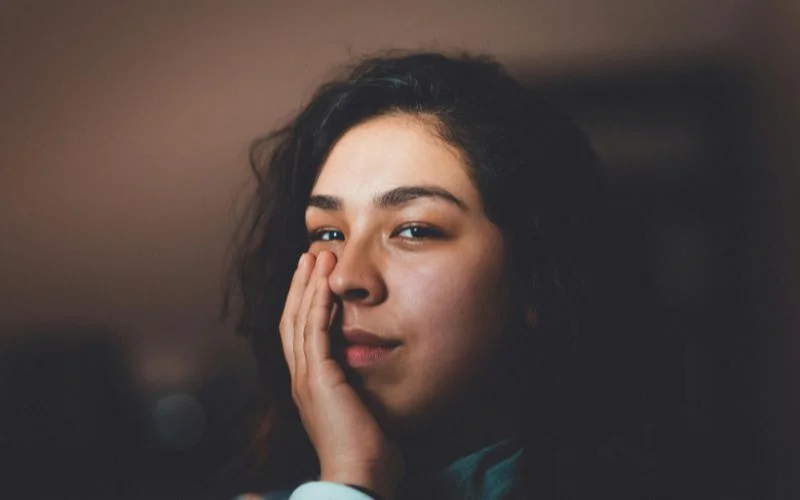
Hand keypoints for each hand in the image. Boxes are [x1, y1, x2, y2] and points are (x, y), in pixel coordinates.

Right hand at [280, 251, 403, 498]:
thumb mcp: (363, 409)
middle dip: (300, 285)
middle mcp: (301, 378)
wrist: (361, 475)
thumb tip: (377, 372)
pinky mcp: (318, 378)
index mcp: (310, 385)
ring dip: (307, 285)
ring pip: (299, 319)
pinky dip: (317, 303)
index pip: (300, 334)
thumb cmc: (368, 451)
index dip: (304, 302)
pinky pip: (314, 331)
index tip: (315, 277)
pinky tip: (325, 282)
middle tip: (310, 255)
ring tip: (316, 255)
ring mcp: (305, 378)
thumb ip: (362, 386)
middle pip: (292, 320)